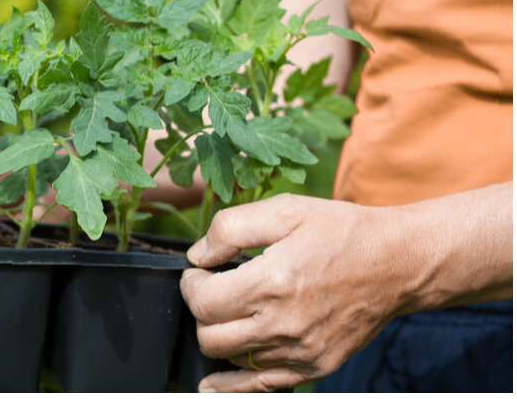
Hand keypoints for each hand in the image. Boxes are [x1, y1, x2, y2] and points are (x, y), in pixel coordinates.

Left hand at [179, 193, 410, 391]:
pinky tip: (214, 380)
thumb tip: (198, 256)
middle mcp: (283, 324)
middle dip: (201, 309)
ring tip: (232, 311)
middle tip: (213, 289)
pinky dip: (232, 383)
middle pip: (210, 335)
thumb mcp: (286, 210)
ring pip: (230, 359)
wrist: (398, 262)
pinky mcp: (315, 367)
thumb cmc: (341, 232)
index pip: (203, 302)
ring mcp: (300, 352)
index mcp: (272, 282)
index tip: (201, 271)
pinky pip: (259, 387)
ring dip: (219, 335)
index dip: (191, 285)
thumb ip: (232, 228)